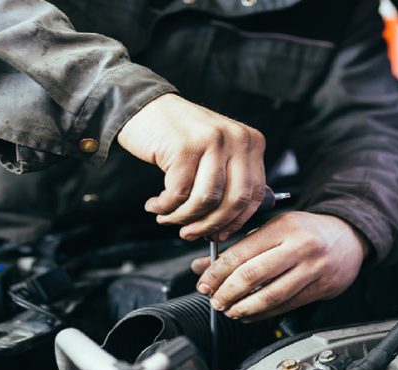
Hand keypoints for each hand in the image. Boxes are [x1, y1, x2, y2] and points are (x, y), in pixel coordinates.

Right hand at [117, 93, 266, 241]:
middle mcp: (237, 139)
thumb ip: (230, 181)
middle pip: (234, 201)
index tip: (219, 234)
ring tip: (167, 218)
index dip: (236, 221)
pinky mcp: (184, 147)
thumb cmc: (178, 137)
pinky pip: (178, 194)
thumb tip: (231, 225)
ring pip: (206, 200)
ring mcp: (211, 141)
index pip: (254, 194)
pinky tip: (155, 205)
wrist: (143, 107)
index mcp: (251, 142)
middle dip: (210, 225)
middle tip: (189, 234)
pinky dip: (164, 207)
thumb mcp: (215, 154)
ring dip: (182, 218)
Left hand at [191, 212, 368, 321]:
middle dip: (227, 292)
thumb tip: (204, 266)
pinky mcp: (321, 289)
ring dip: (244, 308)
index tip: (204, 284)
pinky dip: (262, 314)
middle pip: (254, 275)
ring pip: (270, 296)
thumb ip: (240, 247)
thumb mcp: (273, 228)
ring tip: (229, 310)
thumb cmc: (306, 231)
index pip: (242, 253)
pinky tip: (248, 315)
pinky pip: (285, 306)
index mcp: (283, 227)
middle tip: (214, 300)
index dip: (218, 272)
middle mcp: (299, 247)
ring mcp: (312, 269)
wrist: (349, 237)